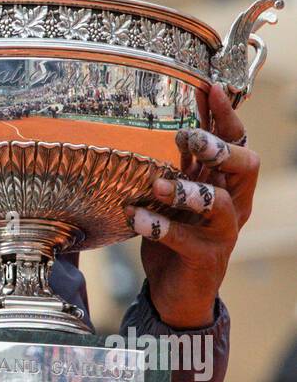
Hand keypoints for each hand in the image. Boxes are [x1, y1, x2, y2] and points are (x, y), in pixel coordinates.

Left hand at [123, 83, 259, 326]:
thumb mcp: (173, 196)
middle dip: (218, 148)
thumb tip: (160, 124)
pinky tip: (137, 218)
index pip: (236, 142)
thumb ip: (174, 166)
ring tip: (157, 184)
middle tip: (187, 138)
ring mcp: (222, 233)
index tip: (210, 88)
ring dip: (188, 190)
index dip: (227, 116)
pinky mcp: (205, 259)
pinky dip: (161, 226)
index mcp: (225, 184)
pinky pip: (187, 240)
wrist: (175, 293)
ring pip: (220, 203)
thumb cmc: (174, 236)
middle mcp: (232, 205)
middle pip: (246, 167)